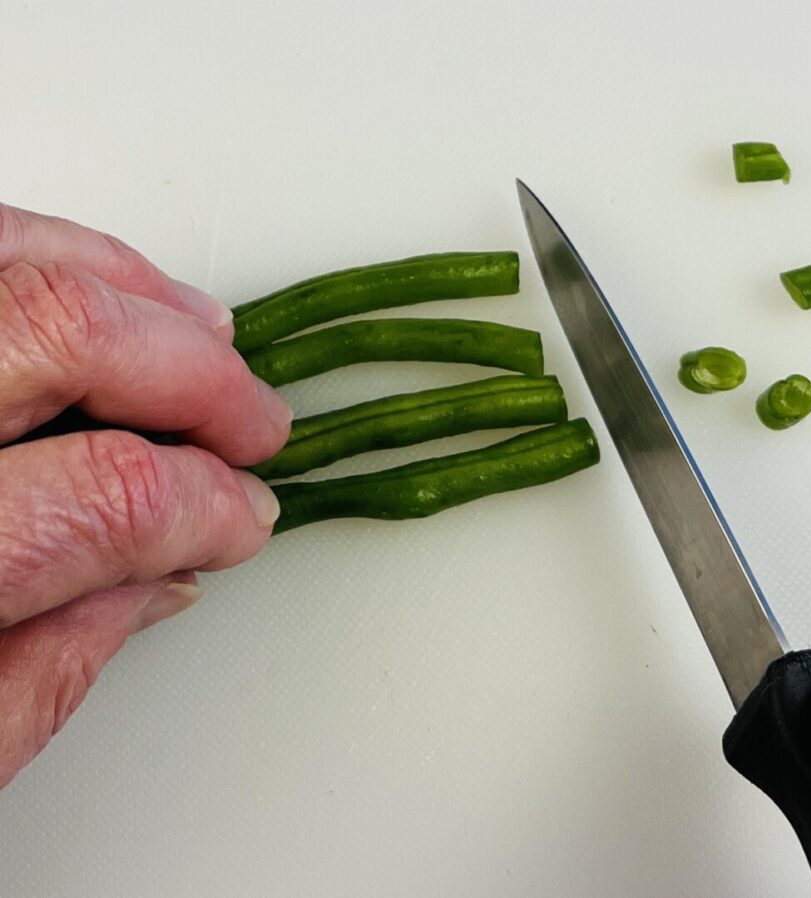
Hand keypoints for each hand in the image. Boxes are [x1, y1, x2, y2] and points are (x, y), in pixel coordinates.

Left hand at [0, 203, 291, 788]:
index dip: (205, 504)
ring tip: (206, 331)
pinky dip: (39, 248)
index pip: (97, 497)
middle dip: (193, 376)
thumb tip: (170, 572)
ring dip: (130, 287)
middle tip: (254, 420)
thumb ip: (56, 663)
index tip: (244, 518)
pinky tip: (99, 283)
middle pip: (52, 333)